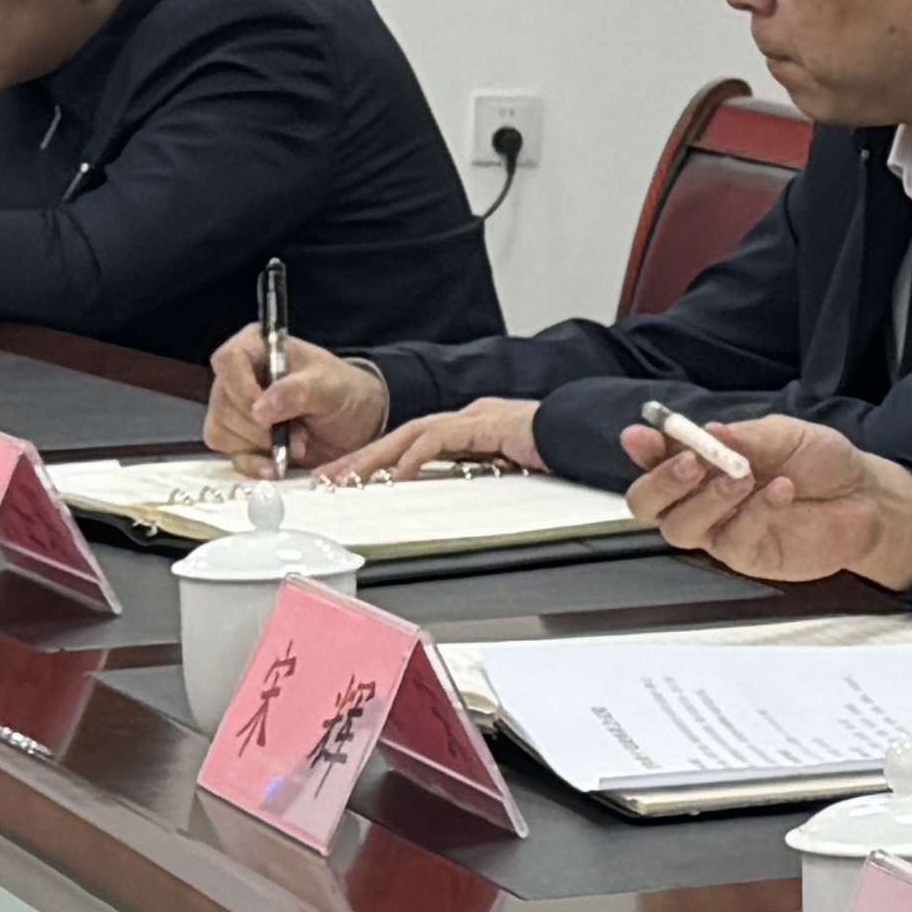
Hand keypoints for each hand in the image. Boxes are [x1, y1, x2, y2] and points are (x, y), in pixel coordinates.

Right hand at [208, 332, 399, 467]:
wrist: (357, 424)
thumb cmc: (343, 392)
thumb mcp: (330, 386)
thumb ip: (299, 392)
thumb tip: (259, 409)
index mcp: (256, 347)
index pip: (228, 360)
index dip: (240, 388)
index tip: (264, 412)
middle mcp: (238, 376)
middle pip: (223, 403)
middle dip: (261, 427)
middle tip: (299, 431)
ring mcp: (234, 409)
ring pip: (222, 432)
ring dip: (262, 446)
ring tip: (298, 441)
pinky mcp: (238, 439)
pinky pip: (230, 456)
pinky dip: (255, 464)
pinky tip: (277, 466)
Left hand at [321, 397, 537, 484]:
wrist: (584, 431)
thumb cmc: (557, 450)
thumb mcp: (510, 466)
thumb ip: (482, 473)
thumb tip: (456, 494)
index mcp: (470, 426)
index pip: (412, 441)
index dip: (378, 459)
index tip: (350, 479)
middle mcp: (466, 417)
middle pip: (400, 435)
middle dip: (361, 458)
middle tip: (327, 479)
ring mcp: (474, 417)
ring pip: (410, 434)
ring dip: (375, 457)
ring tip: (348, 479)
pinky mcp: (483, 424)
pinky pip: (438, 441)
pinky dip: (413, 458)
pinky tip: (396, 477)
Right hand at [622, 413, 911, 584]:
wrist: (868, 497)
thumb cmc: (821, 462)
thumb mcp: (785, 435)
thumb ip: (744, 439)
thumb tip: (707, 431)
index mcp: (704, 461)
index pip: (656, 459)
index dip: (643, 450)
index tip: (640, 436)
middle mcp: (703, 499)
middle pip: (648, 504)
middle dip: (661, 482)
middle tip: (692, 462)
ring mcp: (722, 531)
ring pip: (681, 528)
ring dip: (706, 500)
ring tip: (742, 477)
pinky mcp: (748, 557)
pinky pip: (732, 541)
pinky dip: (754, 513)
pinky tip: (781, 492)